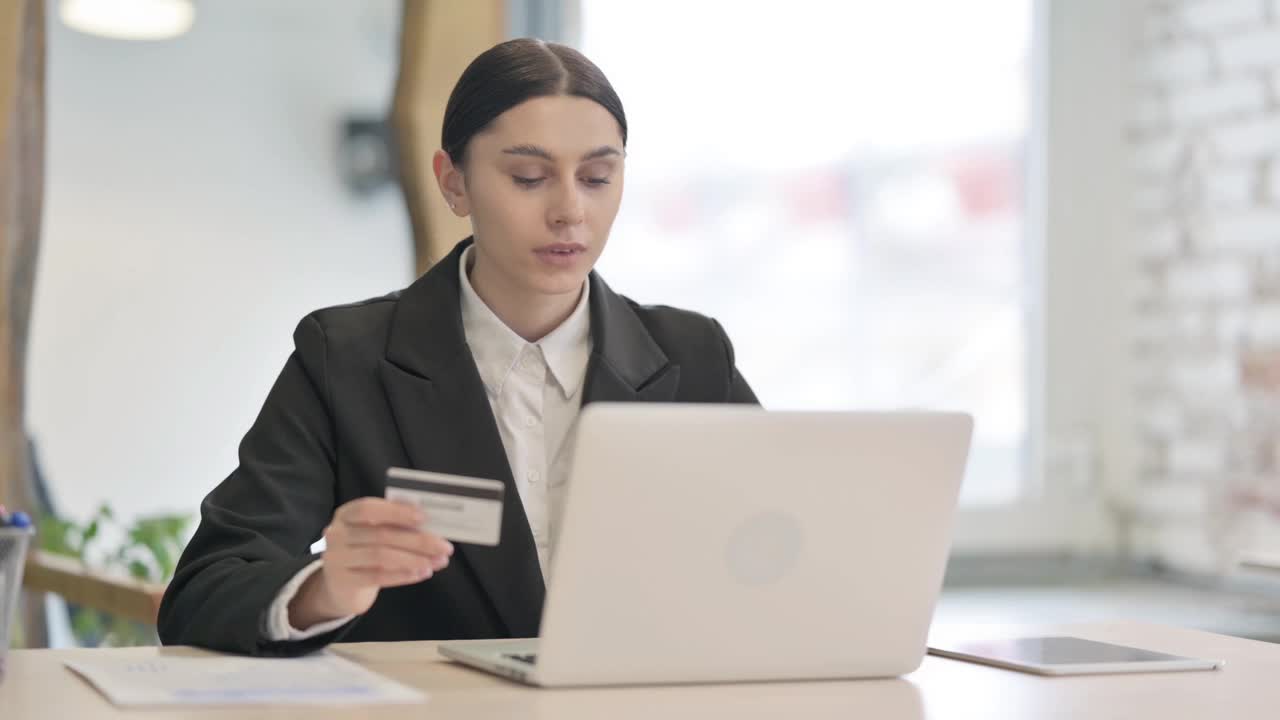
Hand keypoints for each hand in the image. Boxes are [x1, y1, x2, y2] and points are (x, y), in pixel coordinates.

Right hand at [290, 498, 452, 626]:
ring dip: (415, 559)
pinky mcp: (344, 582)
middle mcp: (337, 534)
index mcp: (347, 514)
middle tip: (445, 547)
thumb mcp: (373, 532)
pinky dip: (404, 575)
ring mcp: (337, 559)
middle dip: (419, 540)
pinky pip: (378, 577)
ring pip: (381, 556)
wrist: (340, 585)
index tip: (424, 517)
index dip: (397, 512)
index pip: (369, 509)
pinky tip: (423, 573)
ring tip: (438, 561)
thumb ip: (394, 523)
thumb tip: (428, 519)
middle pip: (382, 534)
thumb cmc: (364, 550)